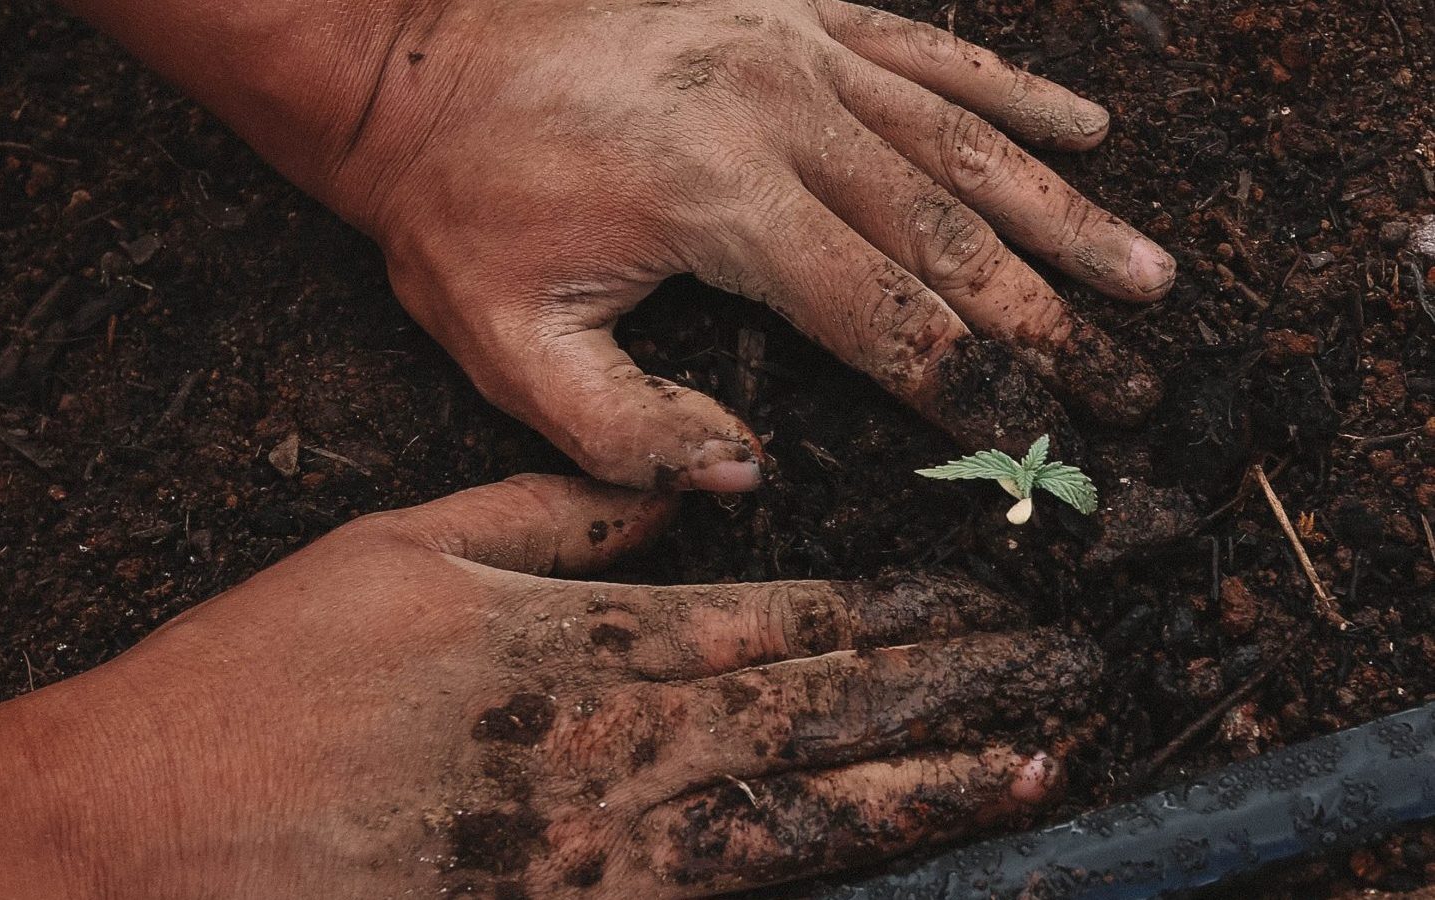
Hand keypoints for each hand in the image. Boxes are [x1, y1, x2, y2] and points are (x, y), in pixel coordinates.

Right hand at [0, 475, 1099, 897]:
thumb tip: (684, 498)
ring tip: (1036, 763)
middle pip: (825, 710)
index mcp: (586, 639)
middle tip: (1072, 671)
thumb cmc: (279, 668)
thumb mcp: (413, 543)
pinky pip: (728, 894)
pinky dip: (824, 872)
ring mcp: (603, 846)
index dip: (902, 609)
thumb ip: (563, 516)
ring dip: (931, 785)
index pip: (785, 618)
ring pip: (805, 810)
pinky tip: (898, 860)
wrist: (162, 822)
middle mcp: (617, 740)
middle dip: (961, 688)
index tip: (990, 597)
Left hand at [68, 0, 1174, 491]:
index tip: (1040, 440)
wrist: (413, 59)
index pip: (881, 312)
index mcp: (717, 201)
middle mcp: (781, 113)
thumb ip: (623, 431)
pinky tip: (1085, 130)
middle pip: (951, 233)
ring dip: (1064, 215)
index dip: (970, 385)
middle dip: (1049, 320)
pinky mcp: (793, 13)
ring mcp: (794, 49)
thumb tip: (748, 475)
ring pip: (965, 142)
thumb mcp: (502, 343)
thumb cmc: (456, 205)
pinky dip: (1012, 92)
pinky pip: (928, 50)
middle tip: (1133, 383)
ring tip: (1149, 276)